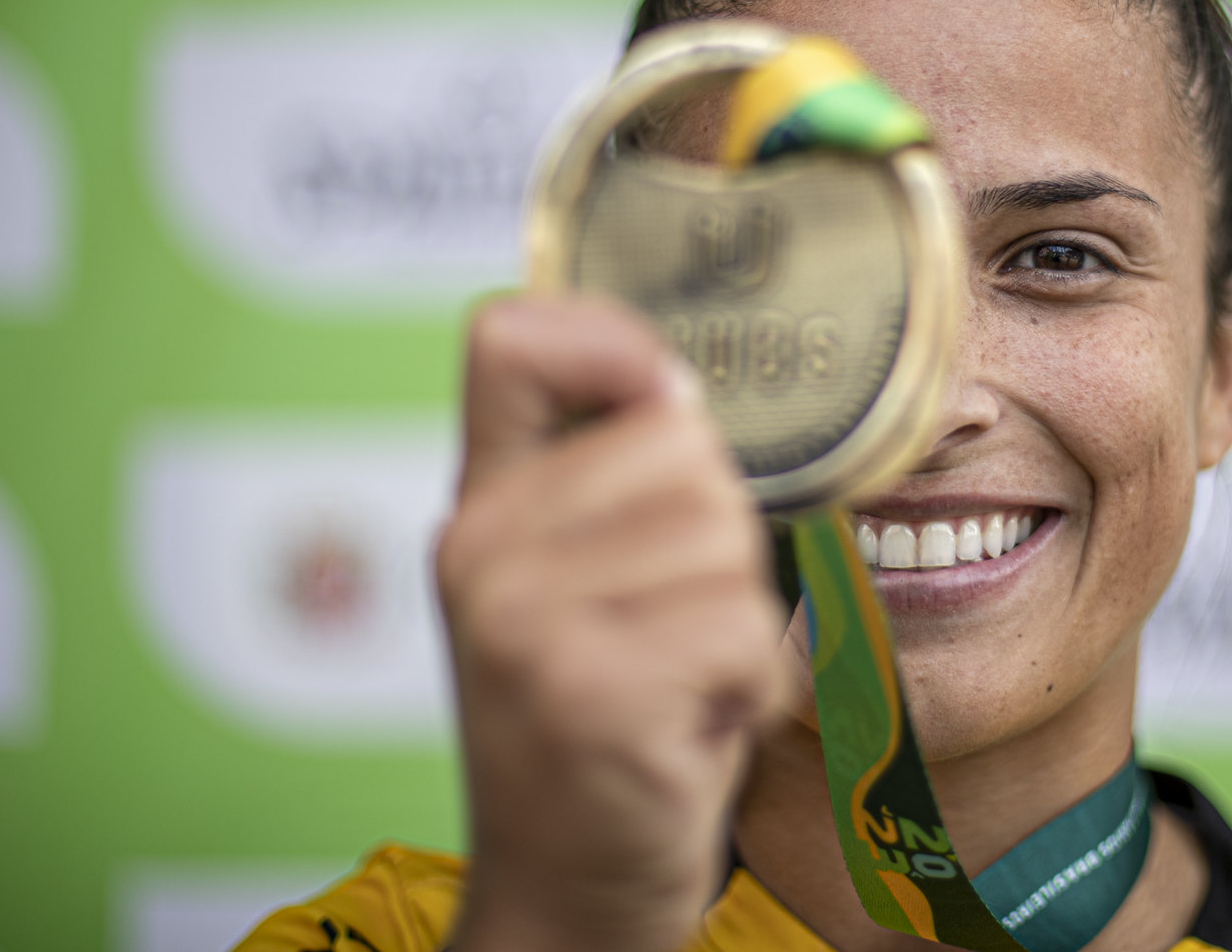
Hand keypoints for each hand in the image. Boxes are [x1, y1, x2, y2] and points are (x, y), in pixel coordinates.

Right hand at [439, 295, 784, 951]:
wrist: (565, 896)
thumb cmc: (602, 729)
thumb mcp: (572, 589)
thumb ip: (605, 484)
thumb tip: (678, 387)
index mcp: (479, 509)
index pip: (510, 336)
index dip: (610, 342)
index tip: (660, 402)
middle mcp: (481, 552)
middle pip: (684, 443)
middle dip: (721, 541)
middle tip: (671, 630)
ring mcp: (523, 622)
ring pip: (726, 533)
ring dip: (739, 620)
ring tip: (680, 679)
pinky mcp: (588, 691)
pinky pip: (742, 626)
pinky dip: (751, 685)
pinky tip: (694, 725)